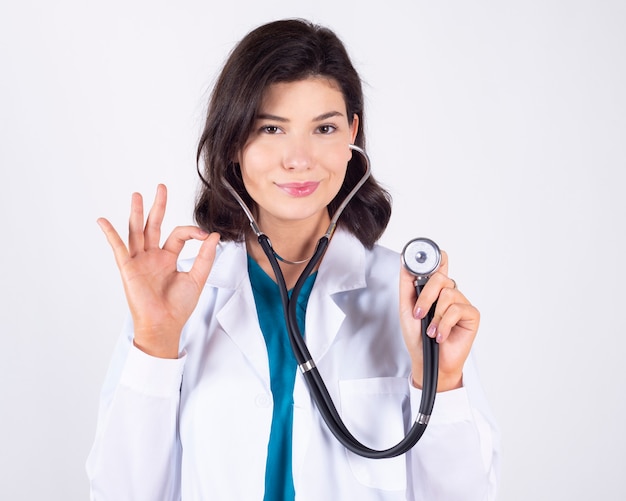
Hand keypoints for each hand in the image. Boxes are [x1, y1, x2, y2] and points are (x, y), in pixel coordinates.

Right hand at [97, 184, 219, 357]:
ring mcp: (139, 261)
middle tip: (161, 188)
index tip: (205, 235)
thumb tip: (214, 236)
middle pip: (154, 226)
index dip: (193, 231)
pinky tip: (103, 221)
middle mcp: (153, 257)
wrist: (165, 324)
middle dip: (158, 206)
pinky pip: (118, 248)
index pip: (179, 235)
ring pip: (137, 231)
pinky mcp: (128, 268)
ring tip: (137, 196)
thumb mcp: (197, 278)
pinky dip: (110, 234)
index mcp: (168, 258)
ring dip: (137, 213)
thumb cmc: (178, 306)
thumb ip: (206, 257)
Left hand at [399, 251, 479, 391]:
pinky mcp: (471, 315)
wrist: (428, 362)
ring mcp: (461, 303)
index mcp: (434, 290)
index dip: (435, 257)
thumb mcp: (406, 309)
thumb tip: (405, 262)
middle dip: (426, 297)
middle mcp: (450, 293)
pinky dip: (444, 325)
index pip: (439, 265)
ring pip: (448, 294)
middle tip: (418, 314)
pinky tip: (441, 336)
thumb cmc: (418, 337)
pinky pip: (456, 310)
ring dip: (435, 316)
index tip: (423, 255)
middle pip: (441, 277)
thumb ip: (407, 286)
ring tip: (431, 331)